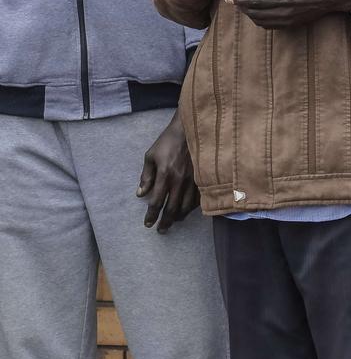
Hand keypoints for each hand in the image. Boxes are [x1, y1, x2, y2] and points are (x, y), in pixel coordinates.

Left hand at [136, 110, 199, 232]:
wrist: (189, 129)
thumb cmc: (168, 141)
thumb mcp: (151, 155)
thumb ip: (146, 176)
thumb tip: (140, 194)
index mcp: (165, 174)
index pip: (156, 202)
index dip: (151, 215)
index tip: (148, 224)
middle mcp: (179, 180)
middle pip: (172, 209)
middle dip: (165, 222)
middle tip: (161, 230)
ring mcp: (193, 180)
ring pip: (187, 207)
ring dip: (179, 217)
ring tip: (174, 221)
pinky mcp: (202, 178)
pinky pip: (198, 199)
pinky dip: (191, 208)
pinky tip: (187, 209)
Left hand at [225, 0, 350, 28]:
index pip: (259, 2)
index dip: (243, 1)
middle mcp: (287, 12)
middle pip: (258, 14)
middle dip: (243, 8)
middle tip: (233, 1)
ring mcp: (291, 19)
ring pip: (263, 22)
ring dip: (251, 15)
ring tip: (244, 6)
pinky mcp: (294, 23)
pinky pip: (272, 26)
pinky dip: (261, 21)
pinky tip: (258, 13)